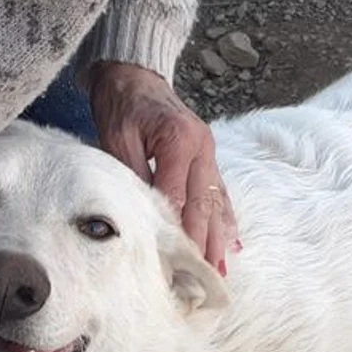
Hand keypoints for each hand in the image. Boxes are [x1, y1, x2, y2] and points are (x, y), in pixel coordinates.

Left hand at [86, 61, 238, 271]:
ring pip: (217, 203)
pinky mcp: (208, 158)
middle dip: (205, 244)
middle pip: (204, 206)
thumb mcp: (117, 137)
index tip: (176, 262)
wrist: (134, 73)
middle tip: (205, 277)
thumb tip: (142, 215)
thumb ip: (133, 174)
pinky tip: (234, 242)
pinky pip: (221, 193)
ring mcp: (209, 153)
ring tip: (221, 269)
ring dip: (220, 239)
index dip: (178, 232)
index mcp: (179, 141)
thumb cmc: (121, 103)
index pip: (179, 198)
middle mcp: (201, 148)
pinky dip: (227, 219)